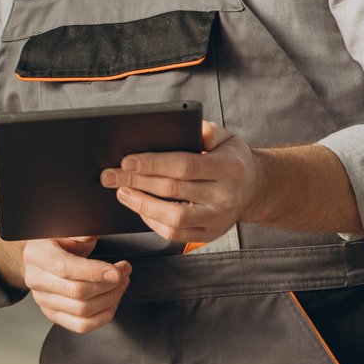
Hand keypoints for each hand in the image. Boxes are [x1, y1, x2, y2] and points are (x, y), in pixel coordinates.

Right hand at [4, 234, 131, 333]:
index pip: (65, 268)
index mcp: (38, 255)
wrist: (42, 257)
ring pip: (82, 311)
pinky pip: (82, 326)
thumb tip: (94, 234)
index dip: (95, 272)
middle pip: (77, 292)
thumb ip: (81, 233)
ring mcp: (43, 300)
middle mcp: (36, 280)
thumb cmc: (57, 242)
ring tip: (119, 285)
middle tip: (123, 273)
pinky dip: (103, 316)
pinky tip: (112, 301)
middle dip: (109, 284)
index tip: (117, 271)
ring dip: (110, 299)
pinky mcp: (53, 314)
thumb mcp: (68, 230)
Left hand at [102, 120, 261, 244]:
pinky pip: (176, 234)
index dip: (153, 163)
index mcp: (228, 168)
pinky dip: (153, 222)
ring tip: (121, 193)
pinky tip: (139, 208)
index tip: (126, 161)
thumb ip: (208, 131)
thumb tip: (190, 129)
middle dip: (136, 182)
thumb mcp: (227, 137)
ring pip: (173, 218)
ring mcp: (218, 219)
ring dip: (142, 205)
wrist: (254, 188)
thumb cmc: (230, 158)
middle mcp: (225, 196)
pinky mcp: (210, 234)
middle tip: (109, 176)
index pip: (185, 166)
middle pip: (173, 190)